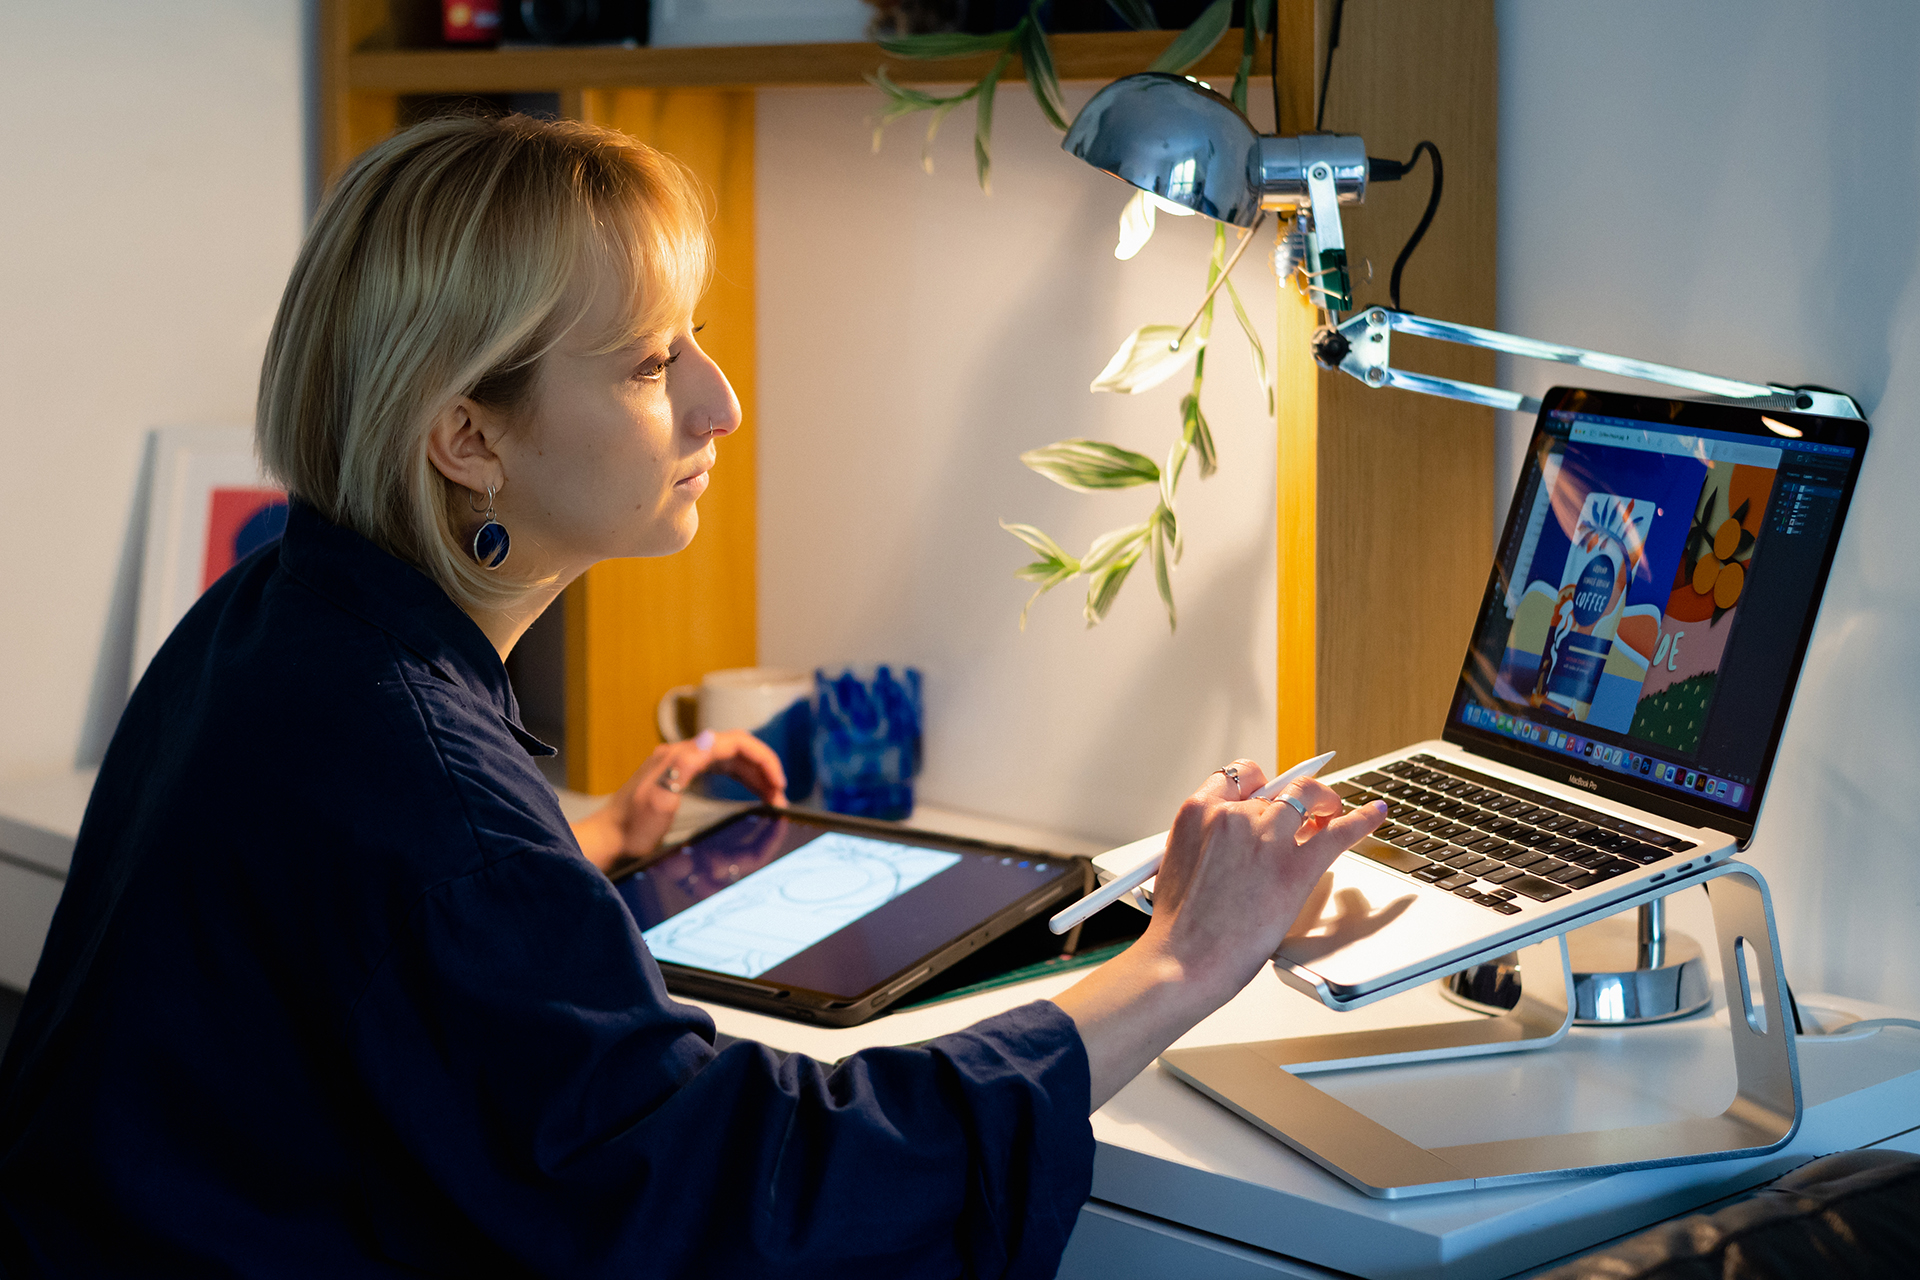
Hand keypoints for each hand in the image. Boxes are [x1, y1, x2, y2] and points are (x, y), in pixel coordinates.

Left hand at [571, 729, 786, 871]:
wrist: (607, 841)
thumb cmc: (632, 829)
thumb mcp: (659, 799)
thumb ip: (684, 766)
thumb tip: (709, 737)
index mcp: (681, 756)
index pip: (734, 742)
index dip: (763, 759)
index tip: (779, 784)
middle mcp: (681, 754)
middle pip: (735, 747)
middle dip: (763, 767)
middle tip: (779, 795)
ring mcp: (679, 764)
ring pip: (729, 758)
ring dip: (754, 773)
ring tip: (771, 796)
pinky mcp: (678, 777)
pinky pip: (718, 769)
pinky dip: (739, 777)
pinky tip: (749, 790)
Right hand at [1050, 759, 1386, 1108]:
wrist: (1186, 961)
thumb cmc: (1180, 926)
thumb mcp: (1178, 862)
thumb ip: (1206, 838)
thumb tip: (1230, 837)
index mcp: (1198, 812)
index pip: (1239, 775)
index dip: (1261, 784)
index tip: (1271, 794)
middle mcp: (1234, 815)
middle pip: (1277, 788)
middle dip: (1293, 799)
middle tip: (1307, 808)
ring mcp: (1267, 836)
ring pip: (1308, 798)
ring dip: (1325, 803)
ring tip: (1333, 812)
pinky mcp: (1296, 864)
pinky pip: (1340, 832)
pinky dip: (1362, 820)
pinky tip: (1373, 815)